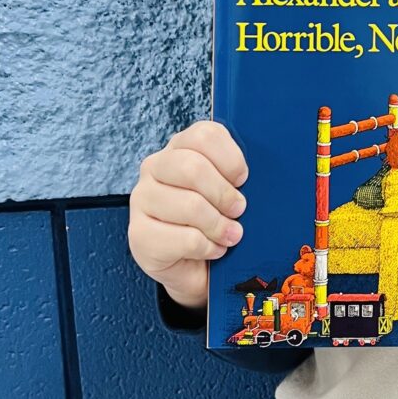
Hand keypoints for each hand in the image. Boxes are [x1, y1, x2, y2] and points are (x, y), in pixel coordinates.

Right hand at [128, 121, 248, 309]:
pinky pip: (184, 239)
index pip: (204, 135)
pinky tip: (213, 249)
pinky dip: (208, 247)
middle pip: (193, 168)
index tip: (243, 179)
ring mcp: (142, 199)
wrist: (196, 263)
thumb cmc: (217, 217)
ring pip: (190, 205)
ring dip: (219, 225)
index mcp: (181, 146)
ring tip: (230, 235)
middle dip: (224, 194)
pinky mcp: (139, 235)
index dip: (231, 159)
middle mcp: (155, 167)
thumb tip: (258, 177)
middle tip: (239, 210)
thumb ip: (237, 173)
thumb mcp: (230, 187)